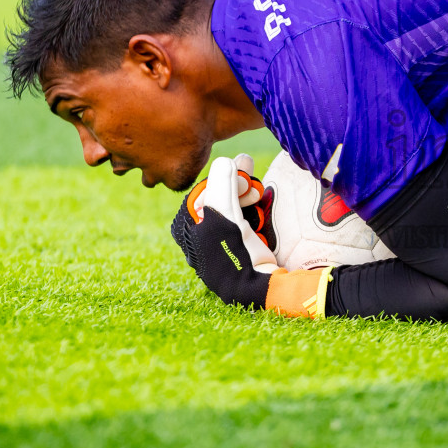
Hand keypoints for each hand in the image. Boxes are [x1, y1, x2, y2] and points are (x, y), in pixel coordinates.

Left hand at [171, 156, 278, 307]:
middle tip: (254, 181)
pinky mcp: (238, 246)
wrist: (254, 286)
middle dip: (238, 185)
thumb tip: (226, 160)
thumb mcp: (221, 212)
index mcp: (186, 226)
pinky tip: (261, 204)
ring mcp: (220, 240)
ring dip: (248, 194)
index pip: (206, 189)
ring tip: (260, 194)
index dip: (226, 180)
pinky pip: (244, 217)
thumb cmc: (230, 250)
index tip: (245, 179)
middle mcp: (199, 233)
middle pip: (220, 195)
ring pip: (233, 204)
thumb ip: (221, 183)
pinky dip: (253, 209)